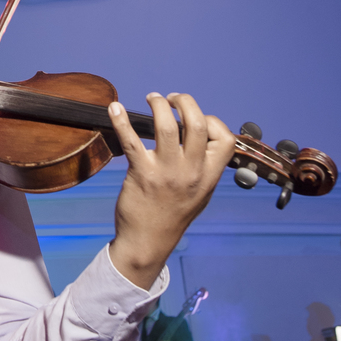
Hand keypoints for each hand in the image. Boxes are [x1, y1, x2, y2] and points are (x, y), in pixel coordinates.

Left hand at [108, 92, 236, 286]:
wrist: (148, 242)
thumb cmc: (173, 215)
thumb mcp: (201, 193)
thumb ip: (204, 167)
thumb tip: (201, 136)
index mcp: (209, 176)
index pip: (225, 139)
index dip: (213, 121)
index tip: (196, 119)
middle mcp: (191, 172)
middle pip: (197, 124)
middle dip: (185, 102)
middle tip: (172, 99)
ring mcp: (167, 172)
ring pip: (167, 126)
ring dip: (158, 105)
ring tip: (153, 98)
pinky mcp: (142, 173)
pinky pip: (131, 140)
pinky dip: (121, 121)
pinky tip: (115, 108)